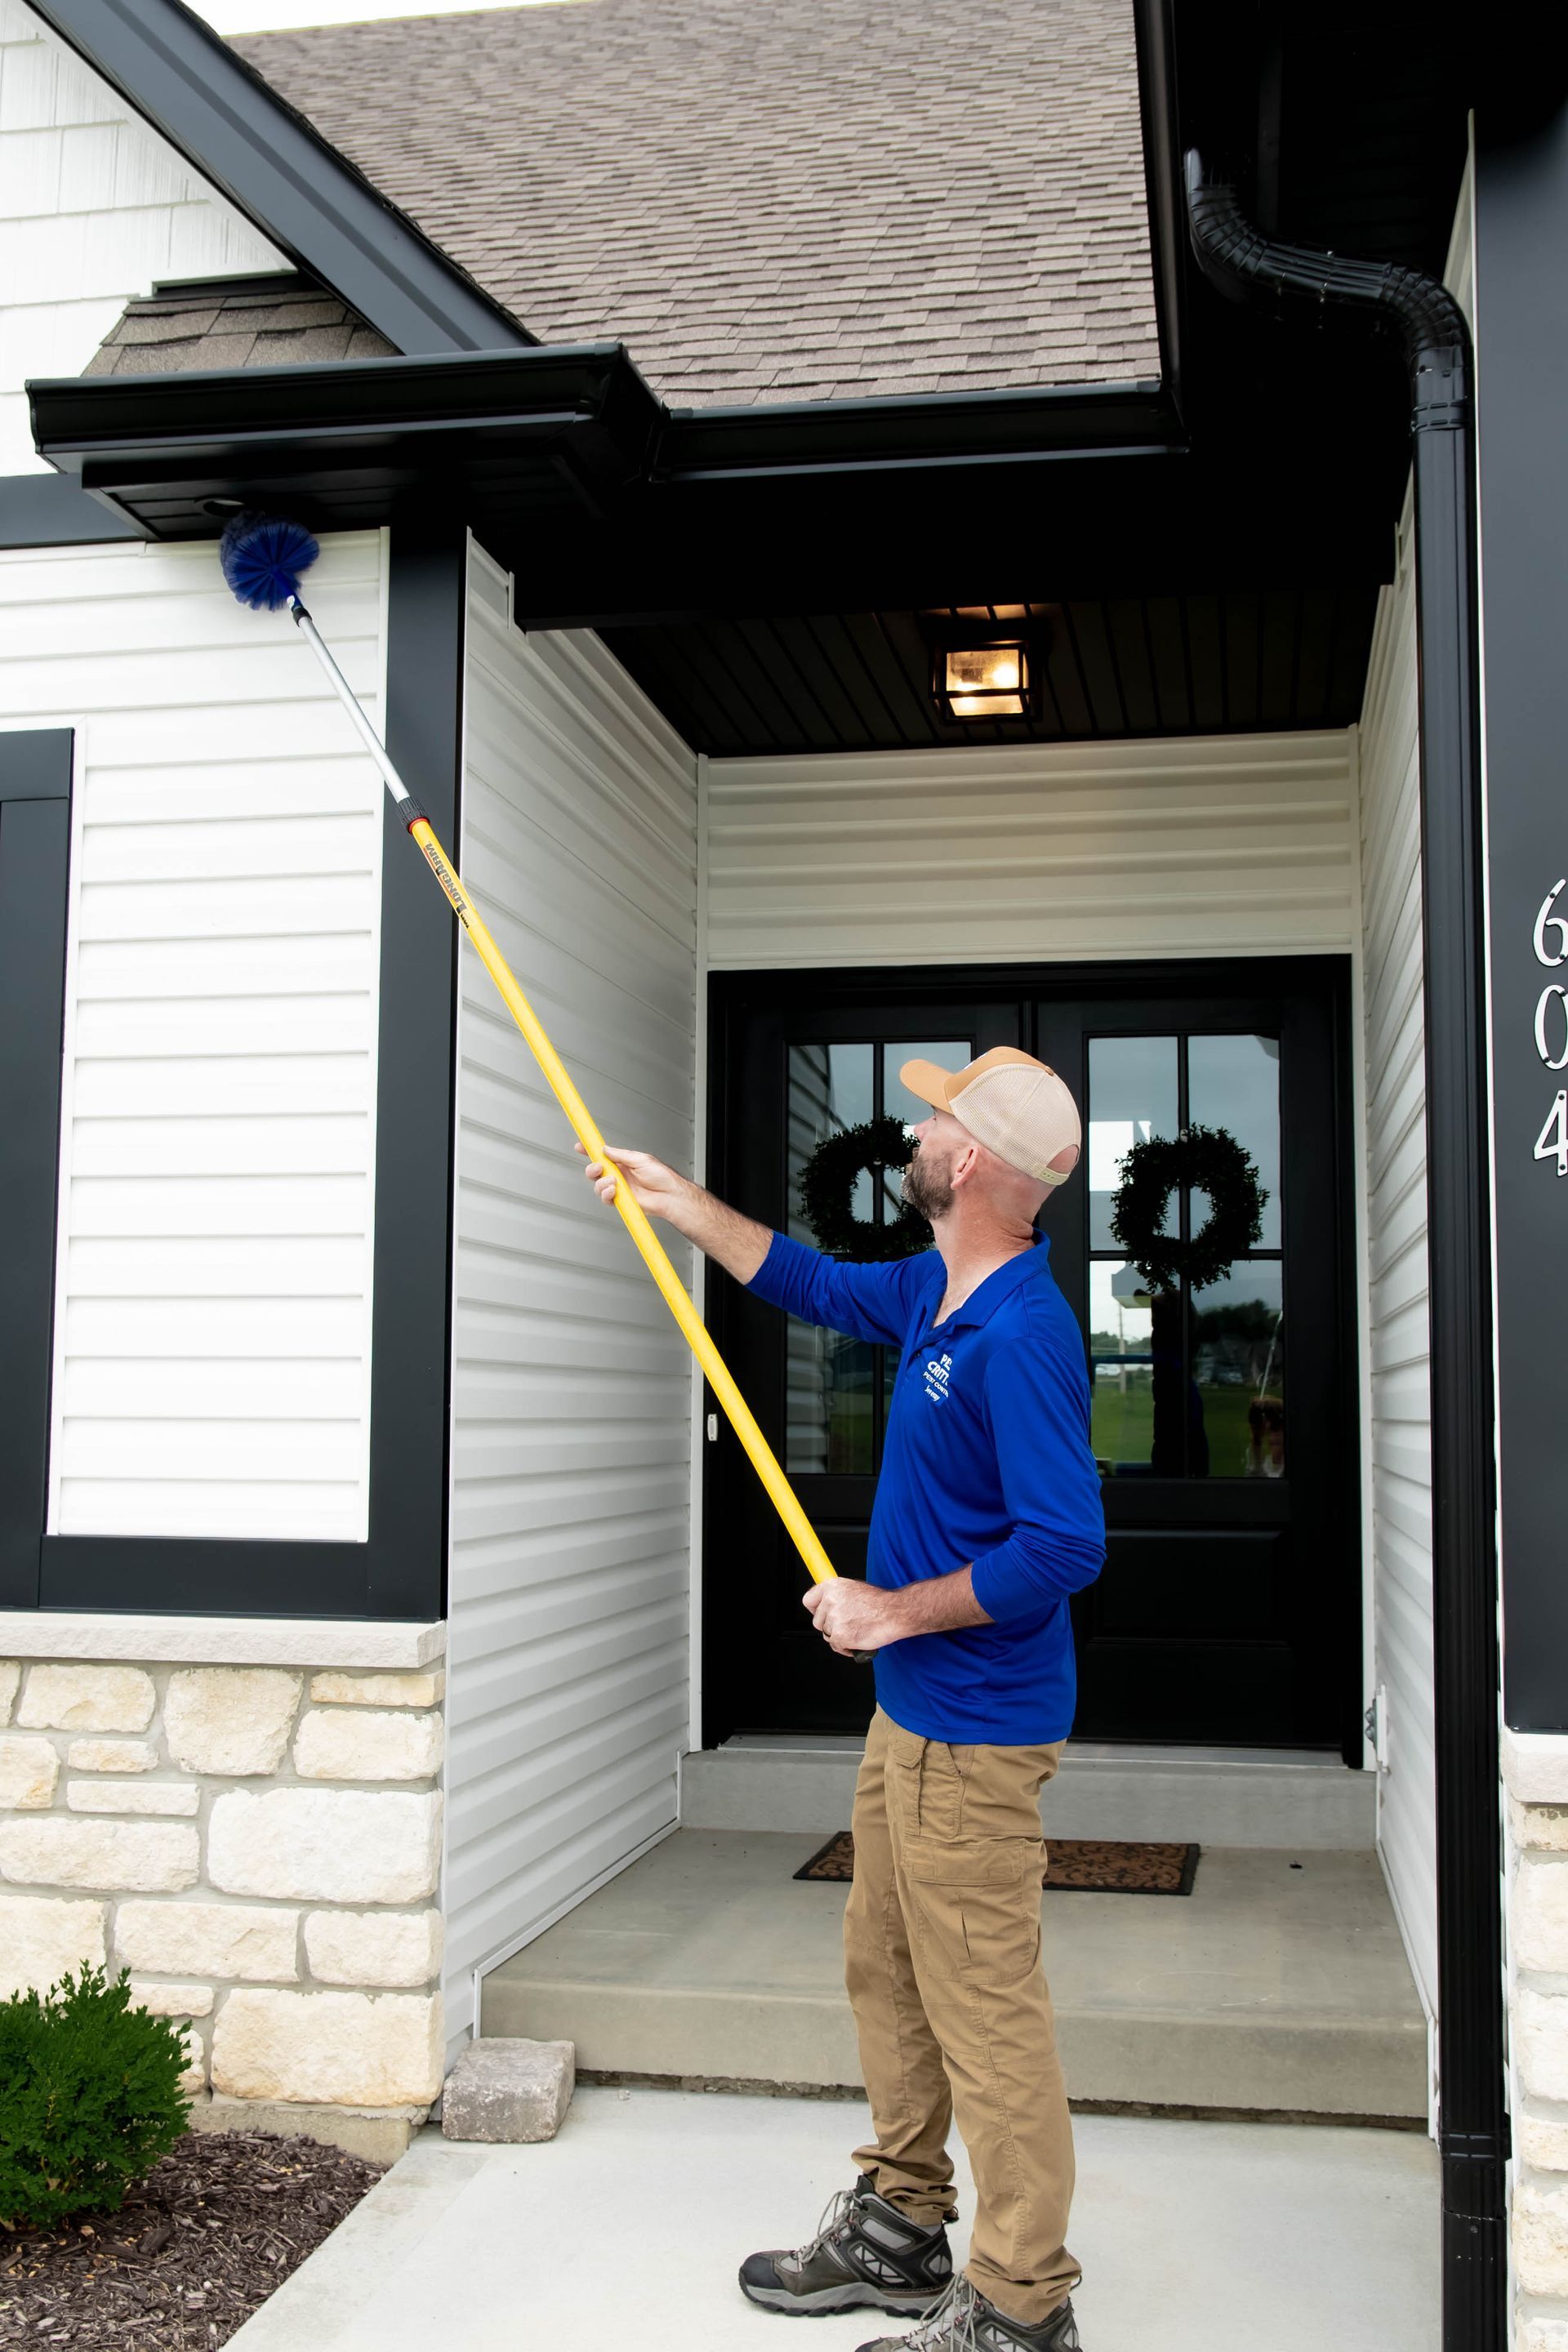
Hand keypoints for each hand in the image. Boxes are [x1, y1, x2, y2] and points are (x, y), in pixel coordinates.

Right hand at [578, 1141, 693, 1222]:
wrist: (670, 1196)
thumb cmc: (662, 1177)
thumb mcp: (640, 1159)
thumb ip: (620, 1155)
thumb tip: (605, 1149)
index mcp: (623, 1162)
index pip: (603, 1155)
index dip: (590, 1151)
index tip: (580, 1145)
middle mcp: (619, 1175)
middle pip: (595, 1171)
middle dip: (593, 1168)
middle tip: (599, 1167)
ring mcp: (619, 1188)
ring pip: (598, 1185)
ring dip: (602, 1183)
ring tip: (614, 1182)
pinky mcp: (620, 1201)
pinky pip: (605, 1198)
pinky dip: (607, 1194)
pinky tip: (615, 1191)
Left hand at [803, 1578, 903, 1655]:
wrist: (895, 1612)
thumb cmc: (880, 1603)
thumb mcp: (854, 1589)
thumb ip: (838, 1597)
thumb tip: (828, 1605)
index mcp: (832, 1586)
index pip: (808, 1600)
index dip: (815, 1610)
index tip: (821, 1615)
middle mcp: (830, 1601)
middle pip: (817, 1622)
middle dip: (830, 1626)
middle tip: (847, 1625)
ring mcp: (834, 1619)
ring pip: (827, 1635)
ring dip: (840, 1637)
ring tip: (857, 1632)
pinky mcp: (840, 1636)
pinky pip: (836, 1647)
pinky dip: (846, 1648)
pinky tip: (859, 1641)